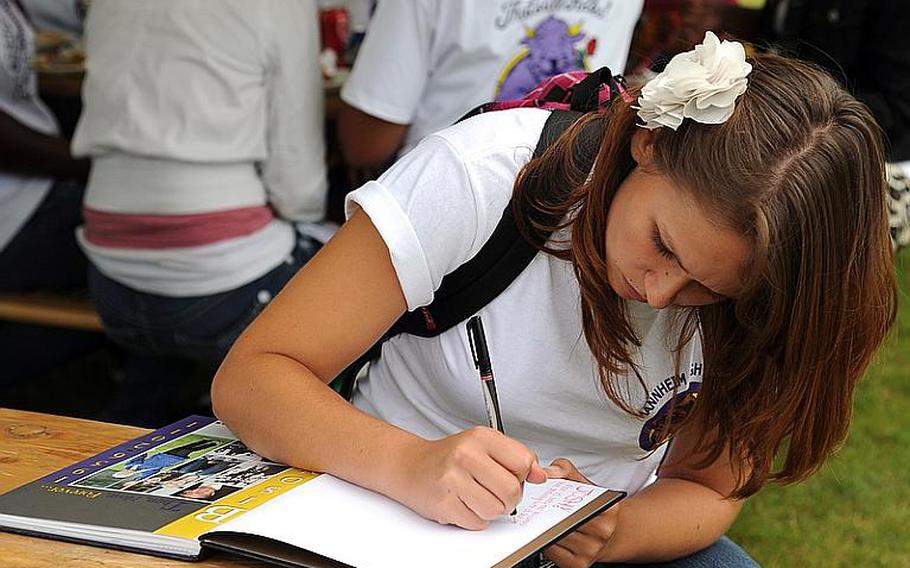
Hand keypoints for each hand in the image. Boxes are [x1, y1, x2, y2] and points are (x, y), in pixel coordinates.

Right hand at [394, 427, 546, 529]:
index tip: (512, 474)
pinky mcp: (444, 503)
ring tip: (477, 496)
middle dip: (509, 497)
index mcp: (481, 437)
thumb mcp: (485, 445)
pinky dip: (475, 518)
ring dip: (492, 510)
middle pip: (512, 490)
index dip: (522, 474)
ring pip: (496, 510)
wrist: (411, 466)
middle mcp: (466, 455)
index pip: (523, 462)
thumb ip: (516, 456)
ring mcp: (453, 480)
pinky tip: (464, 503)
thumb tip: (540, 474)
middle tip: (495, 491)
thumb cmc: (450, 457)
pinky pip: (478, 523)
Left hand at [542, 458, 620, 567]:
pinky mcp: (579, 564)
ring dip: (543, 528)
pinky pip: (552, 552)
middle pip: (563, 521)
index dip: (557, 500)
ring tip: (543, 518)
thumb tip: (545, 472)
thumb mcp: (582, 481)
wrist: (608, 532)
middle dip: (546, 514)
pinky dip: (545, 541)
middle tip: (538, 507)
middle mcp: (603, 531)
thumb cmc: (591, 505)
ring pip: (555, 536)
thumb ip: (563, 470)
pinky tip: (547, 533)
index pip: (576, 503)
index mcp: (608, 508)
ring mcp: (591, 550)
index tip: (545, 497)